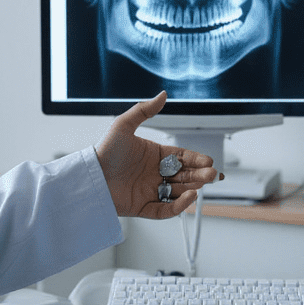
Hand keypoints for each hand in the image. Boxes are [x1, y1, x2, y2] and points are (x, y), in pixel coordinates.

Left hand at [95, 91, 220, 218]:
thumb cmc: (104, 152)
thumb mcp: (123, 125)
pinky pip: (166, 210)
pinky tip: (189, 197)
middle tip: (213, 174)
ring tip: (202, 183)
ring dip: (193, 188)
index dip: (196, 159)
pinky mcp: (144, 207)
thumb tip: (162, 95)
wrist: (90, 177)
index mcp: (154, 156)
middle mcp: (155, 174)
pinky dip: (179, 206)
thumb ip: (144, 109)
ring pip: (179, 192)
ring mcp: (151, 191)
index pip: (182, 157)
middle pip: (185, 175)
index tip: (208, 160)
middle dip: (200, 175)